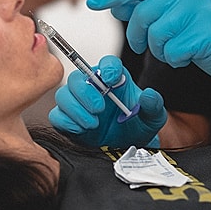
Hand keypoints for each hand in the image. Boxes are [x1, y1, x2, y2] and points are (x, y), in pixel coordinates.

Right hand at [48, 55, 167, 147]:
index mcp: (115, 79)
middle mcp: (93, 87)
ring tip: (93, 123)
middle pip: (77, 77)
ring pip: (63, 95)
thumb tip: (148, 95)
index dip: (108, 68)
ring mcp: (78, 102)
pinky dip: (68, 123)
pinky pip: (57, 116)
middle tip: (100, 109)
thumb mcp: (153, 116)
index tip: (112, 80)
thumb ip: (153, 105)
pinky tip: (83, 129)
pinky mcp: (67, 119)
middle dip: (86, 93)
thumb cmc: (138, 125)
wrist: (128, 146)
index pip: (108, 63)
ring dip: (77, 110)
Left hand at [87, 0, 210, 95]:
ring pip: (156, 36)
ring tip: (177, 48)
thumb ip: (149, 8)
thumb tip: (116, 4)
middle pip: (142, 17)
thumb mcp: (175, 14)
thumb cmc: (205, 33)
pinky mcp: (206, 33)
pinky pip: (173, 52)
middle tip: (148, 47)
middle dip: (139, 37)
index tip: (93, 3)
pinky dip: (177, 60)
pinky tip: (190, 55)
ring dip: (161, 50)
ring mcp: (199, 11)